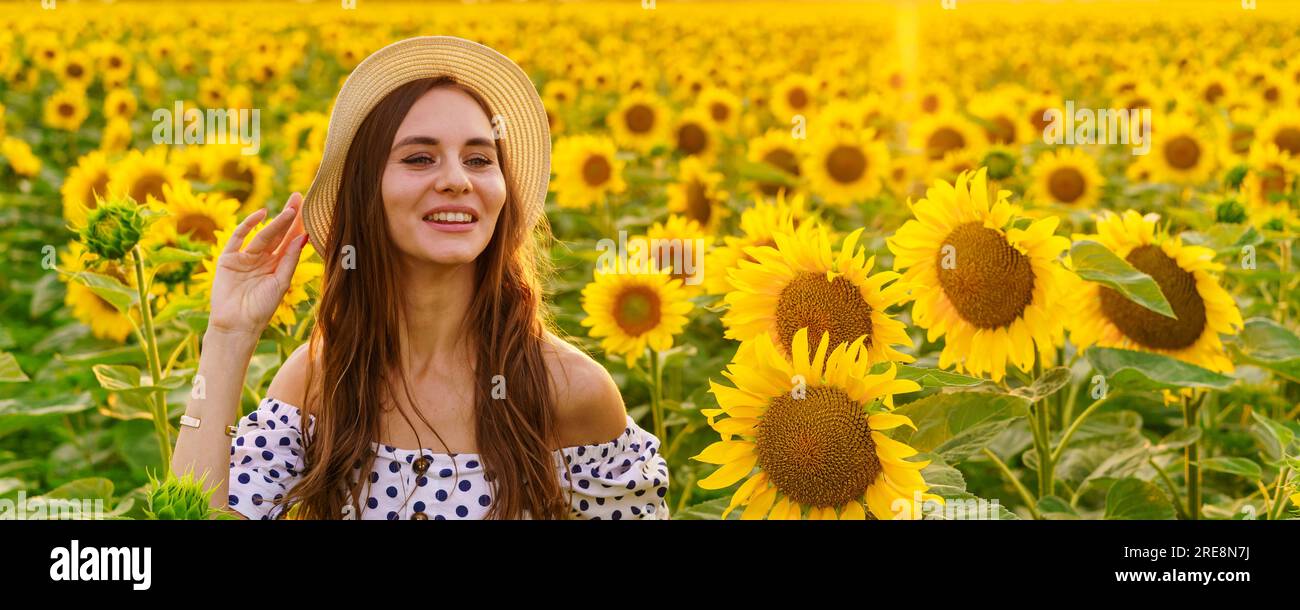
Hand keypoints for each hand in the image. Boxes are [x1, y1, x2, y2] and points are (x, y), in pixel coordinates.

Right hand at [206, 192, 309, 337]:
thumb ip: (289, 259)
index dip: (298, 226)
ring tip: (290, 210)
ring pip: (262, 234)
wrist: (237, 325)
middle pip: (277, 233)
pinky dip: (247, 225)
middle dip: (288, 216)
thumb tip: (302, 236)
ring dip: (275, 221)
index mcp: (277, 265)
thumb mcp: (281, 282)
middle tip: (298, 198)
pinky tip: (261, 215)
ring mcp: (245, 257)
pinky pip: (238, 237)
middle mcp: (262, 259)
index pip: (289, 241)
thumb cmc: (262, 309)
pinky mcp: (228, 258)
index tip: (309, 209)